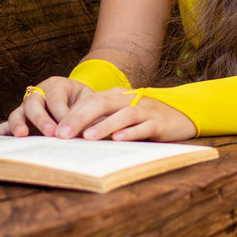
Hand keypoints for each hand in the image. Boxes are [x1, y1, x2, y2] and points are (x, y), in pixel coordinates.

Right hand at [0, 76, 91, 137]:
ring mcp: (25, 109)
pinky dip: (0, 134)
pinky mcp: (19, 122)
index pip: (56, 98)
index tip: (67, 128)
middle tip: (51, 133)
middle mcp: (37, 95)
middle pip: (34, 103)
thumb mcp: (90, 103)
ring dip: (19, 125)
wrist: (78, 103)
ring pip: (17, 114)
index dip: (61, 113)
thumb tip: (90, 131)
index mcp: (56, 85)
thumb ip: (89, 114)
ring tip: (22, 135)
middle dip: (42, 118)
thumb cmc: (85, 104)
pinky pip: (4, 127)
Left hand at [54, 88, 196, 142]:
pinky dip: (132, 132)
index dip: (72, 114)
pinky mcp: (160, 123)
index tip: (54, 130)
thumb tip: (72, 135)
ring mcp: (147, 110)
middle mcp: (130, 99)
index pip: (90, 100)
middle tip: (62, 134)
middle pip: (102, 103)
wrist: (182, 115)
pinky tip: (119, 139)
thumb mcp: (122, 116)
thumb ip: (101, 121)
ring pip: (123, 114)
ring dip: (104, 125)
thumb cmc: (145, 119)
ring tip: (86, 137)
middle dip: (80, 118)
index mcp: (118, 97)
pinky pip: (145, 127)